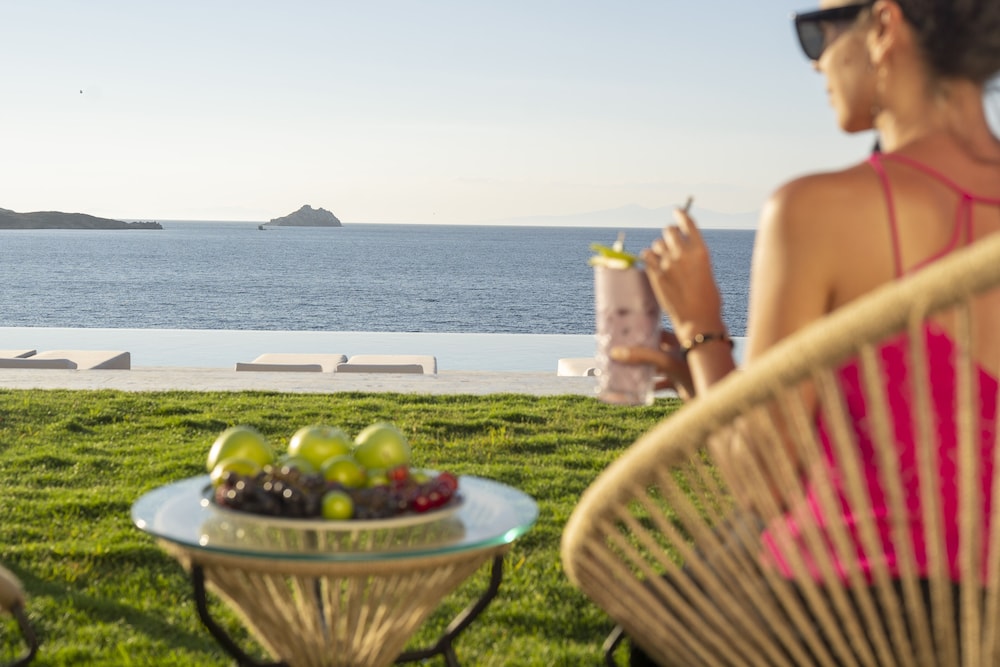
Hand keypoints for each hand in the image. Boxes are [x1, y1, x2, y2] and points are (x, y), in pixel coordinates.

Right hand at [611, 330, 694, 399]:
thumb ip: (644, 357)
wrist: (713, 394)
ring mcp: (679, 368)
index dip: (643, 332)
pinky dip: (650, 386)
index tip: (627, 332)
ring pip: (656, 367)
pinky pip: (661, 383)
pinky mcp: (679, 383)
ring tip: (625, 369)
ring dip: (643, 369)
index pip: (657, 333)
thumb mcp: (667, 363)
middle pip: (654, 350)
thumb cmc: (695, 372)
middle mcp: (679, 353)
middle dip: (639, 352)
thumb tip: (616, 352)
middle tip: (621, 351)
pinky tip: (638, 389)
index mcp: (679, 341)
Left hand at [641, 207, 723, 341]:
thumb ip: (694, 257)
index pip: (688, 223)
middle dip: (669, 234)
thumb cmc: (708, 299)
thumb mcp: (707, 271)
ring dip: (659, 248)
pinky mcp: (655, 274)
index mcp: (701, 251)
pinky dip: (649, 257)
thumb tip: (683, 248)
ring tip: (664, 260)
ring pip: (657, 244)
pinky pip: (646, 256)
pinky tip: (652, 263)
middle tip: (669, 241)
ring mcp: (667, 264)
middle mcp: (683, 254)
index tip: (677, 211)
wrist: (698, 320)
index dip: (681, 215)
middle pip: (669, 230)